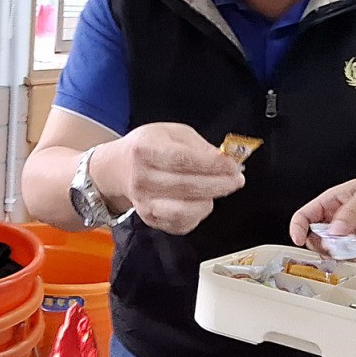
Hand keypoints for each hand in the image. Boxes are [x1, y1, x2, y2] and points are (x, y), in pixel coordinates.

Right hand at [92, 123, 243, 235]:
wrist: (118, 169)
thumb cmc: (148, 148)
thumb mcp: (171, 133)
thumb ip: (198, 146)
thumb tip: (223, 160)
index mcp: (145, 150)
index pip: (184, 160)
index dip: (213, 165)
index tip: (233, 165)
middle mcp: (142, 179)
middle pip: (187, 186)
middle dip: (220, 184)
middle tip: (237, 179)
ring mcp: (145, 203)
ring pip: (185, 210)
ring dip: (210, 200)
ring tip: (218, 189)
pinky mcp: (151, 219)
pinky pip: (182, 223)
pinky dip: (199, 213)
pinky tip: (201, 200)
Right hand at [290, 172, 355, 253]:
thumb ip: (350, 213)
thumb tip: (334, 231)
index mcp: (332, 202)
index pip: (305, 216)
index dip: (298, 227)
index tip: (299, 239)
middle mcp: (338, 220)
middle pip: (316, 238)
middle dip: (320, 244)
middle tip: (331, 244)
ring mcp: (351, 235)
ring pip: (332, 251)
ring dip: (337, 253)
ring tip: (349, 245)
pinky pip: (352, 258)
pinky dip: (353, 258)